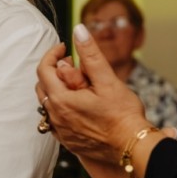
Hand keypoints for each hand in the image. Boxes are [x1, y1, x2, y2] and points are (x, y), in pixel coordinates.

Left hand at [34, 28, 152, 163]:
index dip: (53, 54)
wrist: (132, 147)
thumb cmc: (123, 116)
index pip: (44, 69)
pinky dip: (63, 106)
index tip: (65, 48)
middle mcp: (55, 117)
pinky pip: (56, 119)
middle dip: (56, 71)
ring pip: (49, 103)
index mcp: (61, 100)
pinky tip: (80, 105)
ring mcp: (60, 131)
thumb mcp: (107, 80)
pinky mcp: (67, 141)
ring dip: (59, 89)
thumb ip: (90, 54)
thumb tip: (78, 30)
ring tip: (81, 85)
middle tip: (76, 65)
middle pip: (43, 85)